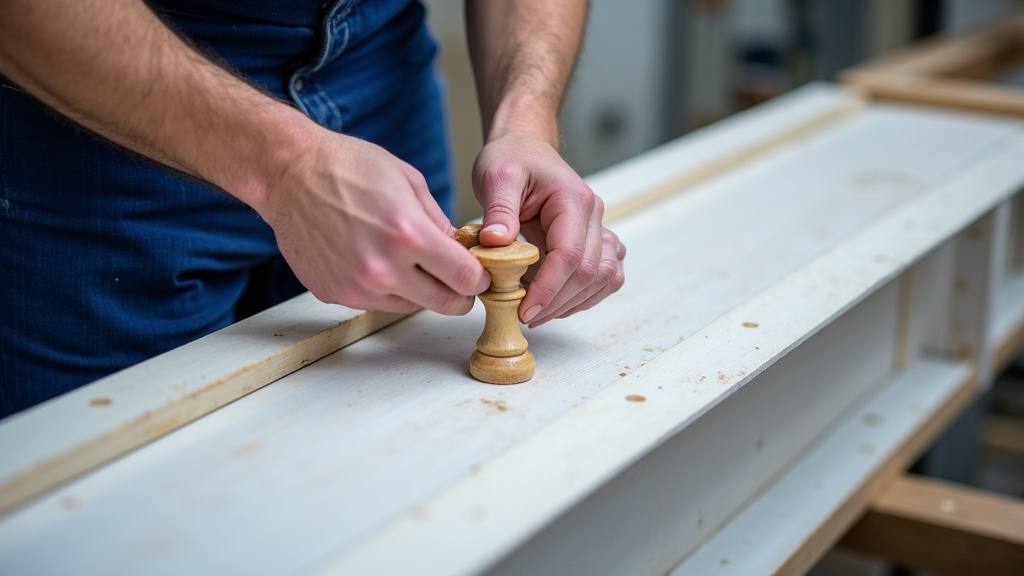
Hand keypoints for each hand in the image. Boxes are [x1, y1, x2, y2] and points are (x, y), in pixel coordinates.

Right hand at [261, 132, 489, 314]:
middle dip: (459, 294)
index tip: (478, 275)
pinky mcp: (335, 295)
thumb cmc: (347, 168)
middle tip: (457, 281)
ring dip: (418, 290)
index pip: (465, 279)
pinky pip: (376, 302)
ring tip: (405, 259)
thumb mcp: (409, 181)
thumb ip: (438, 222)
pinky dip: (383, 288)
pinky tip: (370, 257)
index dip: (478, 278)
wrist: (289, 174)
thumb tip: (460, 250)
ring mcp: (356, 287)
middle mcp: (381, 269)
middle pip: (445, 304)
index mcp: (407, 234)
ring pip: (410, 306)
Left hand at [473, 131, 625, 326]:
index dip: (549, 288)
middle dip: (557, 302)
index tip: (525, 309)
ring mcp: (597, 230)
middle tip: (525, 317)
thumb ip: (499, 209)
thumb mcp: (497, 176)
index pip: (570, 255)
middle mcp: (593, 216)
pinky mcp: (593, 241)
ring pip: (604, 279)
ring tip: (538, 312)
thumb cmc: (512, 158)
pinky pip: (604, 276)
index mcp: (574, 200)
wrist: (524, 146)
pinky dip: (584, 295)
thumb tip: (497, 243)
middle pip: (589, 273)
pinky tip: (556, 302)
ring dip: (573, 303)